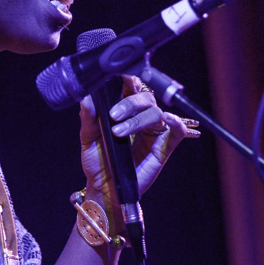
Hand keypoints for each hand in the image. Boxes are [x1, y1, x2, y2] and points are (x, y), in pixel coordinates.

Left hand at [79, 75, 188, 202]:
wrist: (104, 189)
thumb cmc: (97, 162)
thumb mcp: (88, 138)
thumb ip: (88, 117)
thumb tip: (85, 96)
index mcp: (124, 109)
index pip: (130, 87)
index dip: (127, 78)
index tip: (119, 75)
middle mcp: (141, 116)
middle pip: (145, 97)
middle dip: (129, 103)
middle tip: (113, 115)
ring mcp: (155, 131)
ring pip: (156, 112)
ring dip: (138, 119)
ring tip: (118, 132)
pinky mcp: (165, 146)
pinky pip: (177, 130)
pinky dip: (176, 122)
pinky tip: (168, 119)